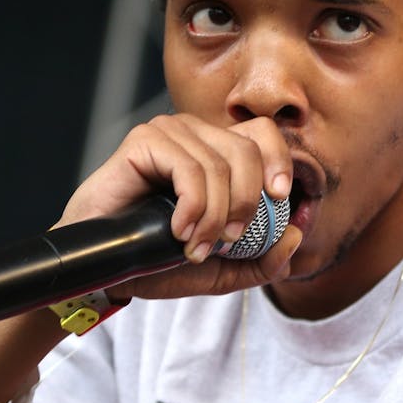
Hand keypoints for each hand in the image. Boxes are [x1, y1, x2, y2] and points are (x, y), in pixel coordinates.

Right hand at [55, 114, 301, 298]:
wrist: (106, 269)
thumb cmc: (158, 260)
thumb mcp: (223, 269)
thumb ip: (263, 260)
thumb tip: (296, 235)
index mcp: (218, 152)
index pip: (264, 134)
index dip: (279, 161)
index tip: (279, 199)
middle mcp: (196, 134)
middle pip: (247, 150)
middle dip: (246, 204)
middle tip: (228, 241)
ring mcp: (170, 133)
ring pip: (220, 165)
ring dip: (214, 217)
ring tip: (194, 246)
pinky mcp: (145, 141)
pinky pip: (189, 169)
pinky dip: (192, 208)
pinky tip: (177, 231)